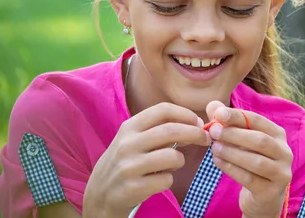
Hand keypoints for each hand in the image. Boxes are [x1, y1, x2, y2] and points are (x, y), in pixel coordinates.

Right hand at [83, 102, 211, 217]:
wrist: (100, 194)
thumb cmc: (126, 161)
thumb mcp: (134, 140)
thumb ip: (159, 130)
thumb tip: (195, 125)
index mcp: (130, 127)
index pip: (163, 110)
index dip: (185, 114)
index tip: (198, 122)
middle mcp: (128, 143)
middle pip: (172, 130)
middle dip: (195, 133)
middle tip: (205, 139)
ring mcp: (129, 166)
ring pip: (172, 156)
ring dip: (180, 160)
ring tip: (173, 164)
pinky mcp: (133, 188)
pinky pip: (166, 180)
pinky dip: (168, 179)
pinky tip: (158, 180)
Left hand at [206, 101, 291, 217]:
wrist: (262, 197)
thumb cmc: (249, 161)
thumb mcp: (240, 140)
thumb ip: (227, 122)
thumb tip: (212, 105)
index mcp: (278, 134)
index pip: (258, 120)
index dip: (237, 116)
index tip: (217, 114)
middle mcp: (285, 152)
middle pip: (260, 140)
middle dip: (234, 134)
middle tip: (213, 132)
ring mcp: (281, 173)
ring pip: (256, 161)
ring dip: (232, 153)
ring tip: (214, 148)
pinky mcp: (272, 191)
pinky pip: (250, 179)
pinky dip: (231, 169)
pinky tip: (217, 162)